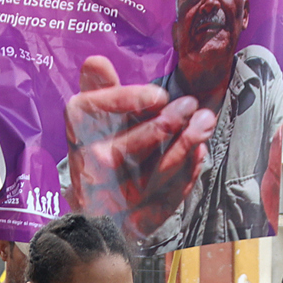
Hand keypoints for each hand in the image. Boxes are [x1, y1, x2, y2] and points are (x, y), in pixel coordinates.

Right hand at [65, 56, 215, 240]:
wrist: (92, 207)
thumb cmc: (99, 147)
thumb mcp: (93, 116)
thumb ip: (98, 88)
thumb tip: (96, 61)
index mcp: (77, 135)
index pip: (95, 113)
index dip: (129, 102)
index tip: (160, 95)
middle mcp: (89, 168)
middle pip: (128, 148)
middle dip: (166, 125)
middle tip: (193, 106)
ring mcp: (111, 199)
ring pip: (151, 174)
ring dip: (184, 147)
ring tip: (205, 123)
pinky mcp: (133, 221)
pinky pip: (165, 200)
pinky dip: (186, 175)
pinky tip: (200, 153)